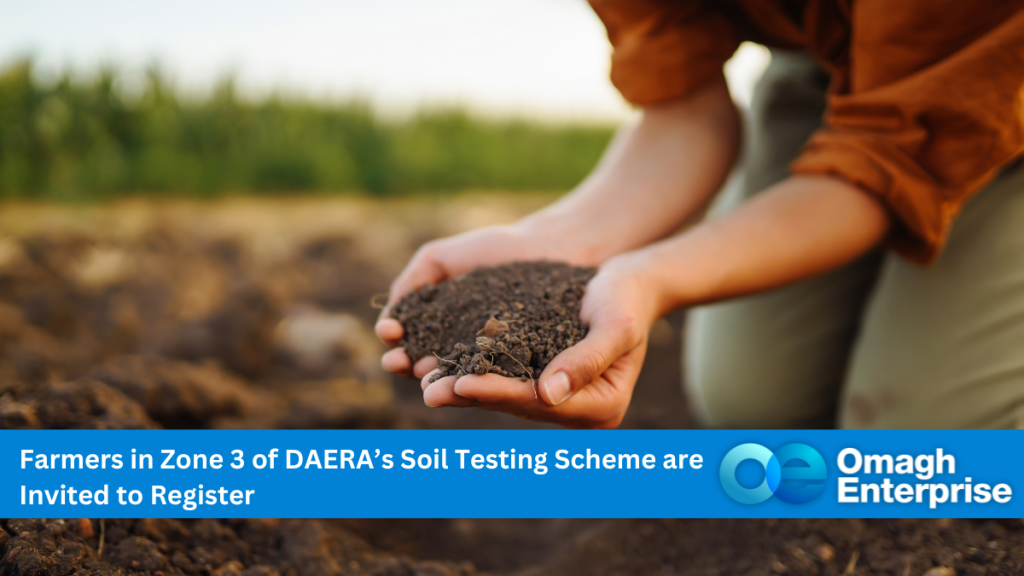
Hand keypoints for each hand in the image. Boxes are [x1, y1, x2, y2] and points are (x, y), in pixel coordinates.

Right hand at [375, 223, 585, 379]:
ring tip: (424, 374)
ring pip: (455, 375)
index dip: (395, 341)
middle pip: (425, 363)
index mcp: (439, 325)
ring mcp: (489, 359)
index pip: (408, 340)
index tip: (390, 333)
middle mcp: (460, 347)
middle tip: (398, 361)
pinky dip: (474, 379)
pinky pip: (494, 375)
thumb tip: (389, 320)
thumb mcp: (439, 258)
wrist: (548, 247)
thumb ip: (411, 281)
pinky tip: (461, 376)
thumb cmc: (495, 249)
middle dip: (406, 364)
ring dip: (435, 378)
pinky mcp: (518, 366)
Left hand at [420, 255, 659, 427]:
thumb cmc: (627, 300)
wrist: (629, 285)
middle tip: (429, 391)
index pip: (540, 403)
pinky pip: (503, 379)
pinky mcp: (542, 380)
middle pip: (517, 405)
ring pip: (504, 396)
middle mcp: (578, 410)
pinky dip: (473, 372)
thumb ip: (587, 359)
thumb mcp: (616, 325)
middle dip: (471, 396)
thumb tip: (549, 394)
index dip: (498, 393)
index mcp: (602, 407)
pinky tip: (440, 366)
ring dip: (464, 389)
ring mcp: (559, 398)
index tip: (461, 383)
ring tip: (425, 382)